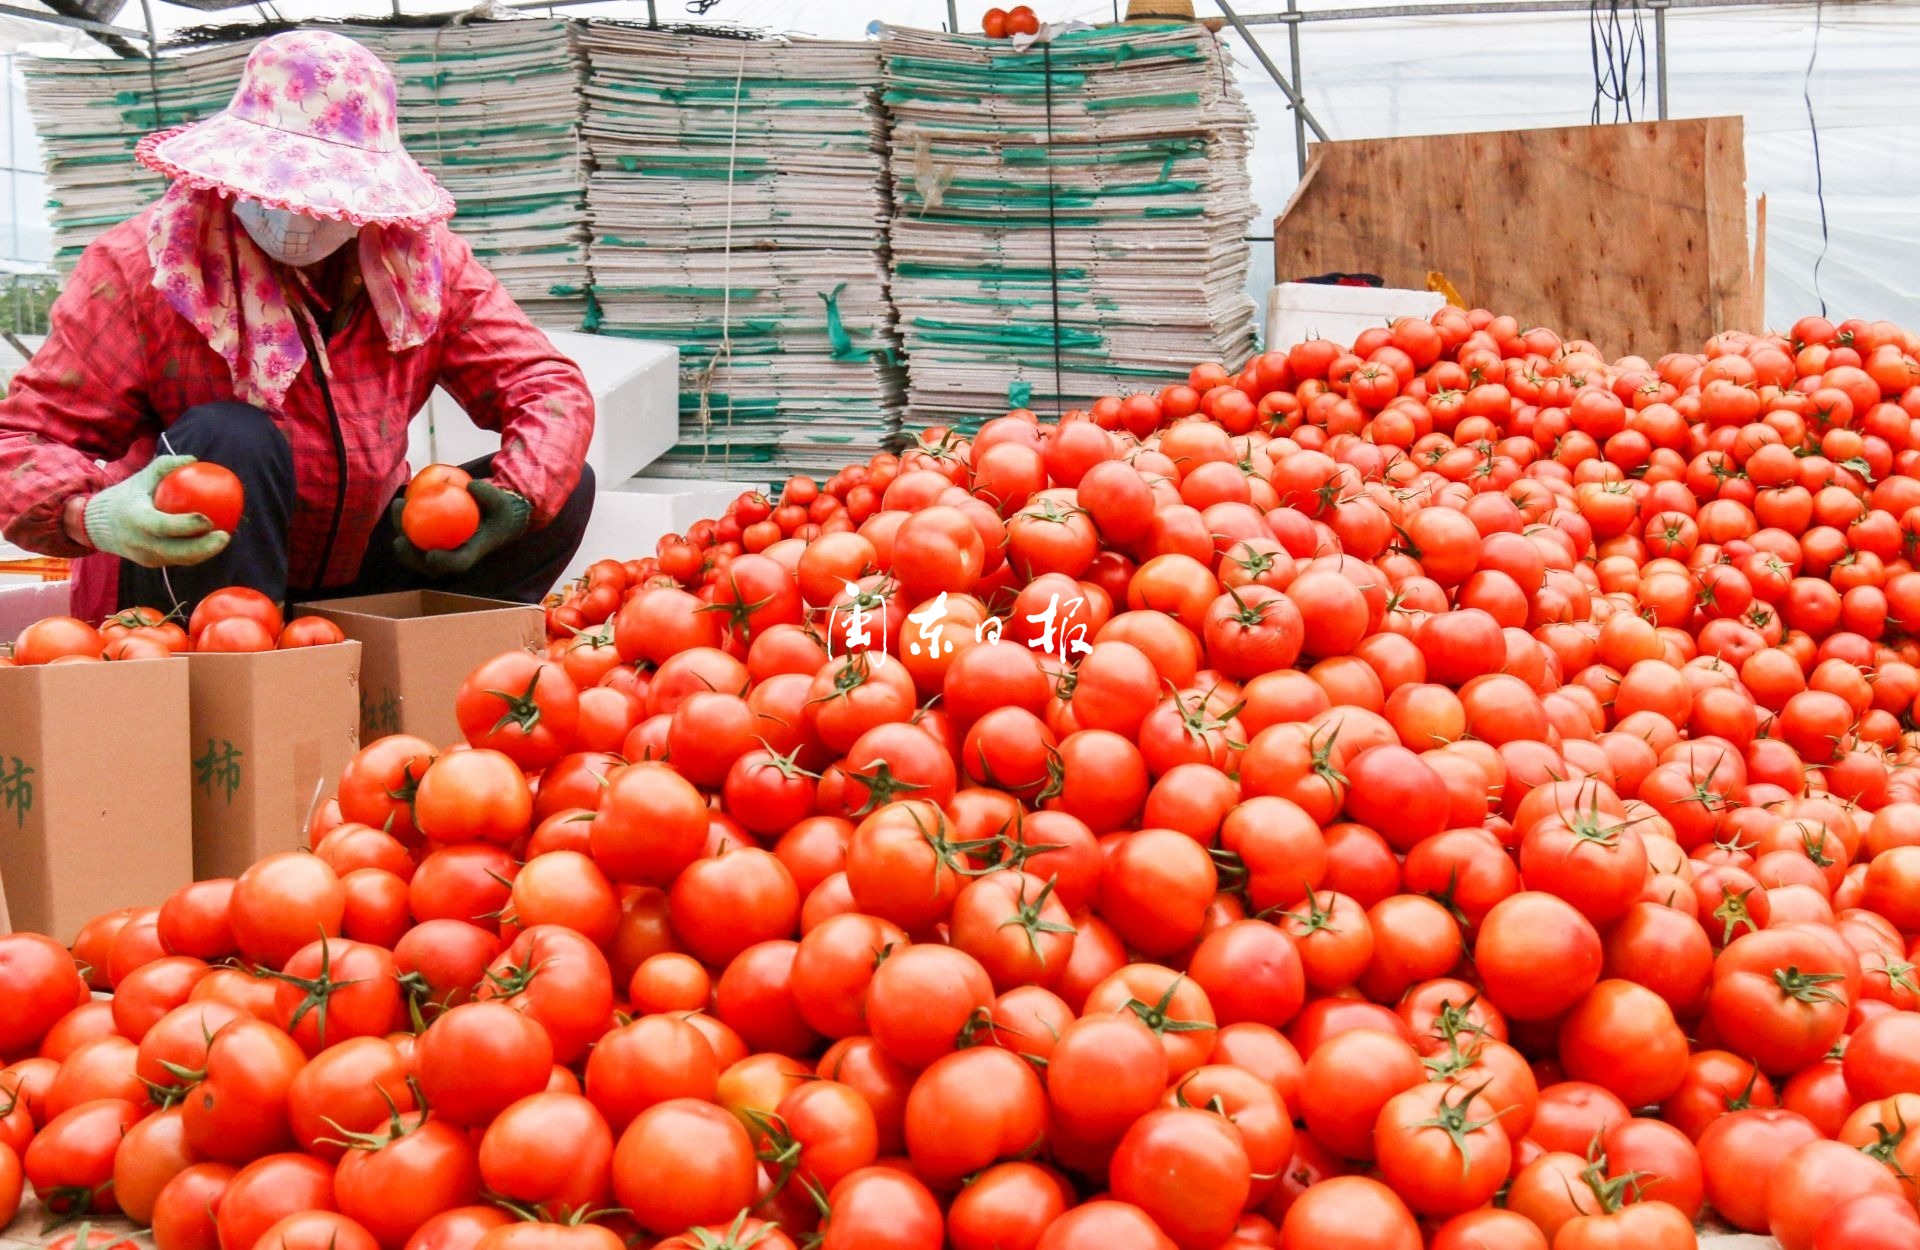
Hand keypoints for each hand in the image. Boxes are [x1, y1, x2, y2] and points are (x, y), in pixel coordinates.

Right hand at [83, 455, 231, 567]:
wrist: (97, 525)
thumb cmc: (125, 496)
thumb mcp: (140, 478)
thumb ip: (164, 466)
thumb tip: (193, 458)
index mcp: (135, 520)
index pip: (163, 527)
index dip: (187, 526)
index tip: (209, 520)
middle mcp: (140, 542)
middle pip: (177, 552)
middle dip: (205, 548)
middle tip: (226, 535)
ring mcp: (146, 557)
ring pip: (180, 559)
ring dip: (205, 552)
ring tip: (224, 538)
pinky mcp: (151, 563)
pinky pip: (177, 559)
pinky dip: (196, 553)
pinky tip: (213, 542)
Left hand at [391, 479, 531, 577]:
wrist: (494, 515)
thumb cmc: (499, 511)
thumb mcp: (502, 502)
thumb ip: (490, 494)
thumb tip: (471, 485)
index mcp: (472, 553)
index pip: (458, 563)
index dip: (443, 563)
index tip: (431, 555)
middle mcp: (453, 556)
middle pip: (428, 565)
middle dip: (410, 557)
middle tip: (400, 540)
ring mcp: (441, 549)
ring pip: (415, 550)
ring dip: (401, 533)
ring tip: (398, 508)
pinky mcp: (431, 540)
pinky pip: (413, 534)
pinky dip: (404, 521)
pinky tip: (400, 503)